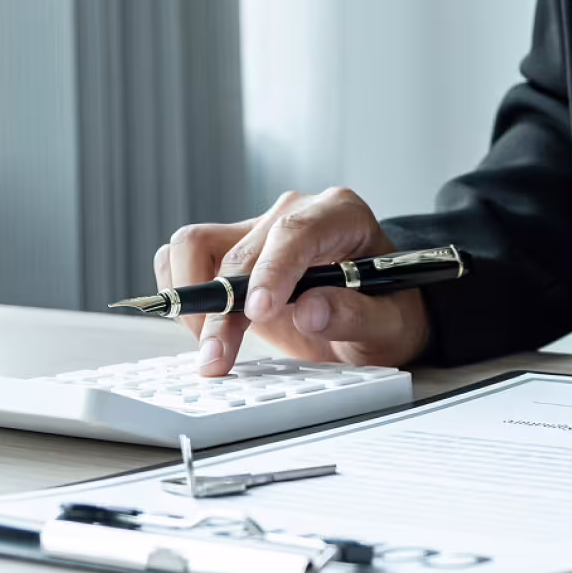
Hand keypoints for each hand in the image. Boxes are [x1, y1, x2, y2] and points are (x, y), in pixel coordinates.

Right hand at [154, 187, 429, 376]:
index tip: (259, 311)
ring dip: (195, 301)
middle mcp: (294, 213)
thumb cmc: (387, 311)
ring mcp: (258, 228)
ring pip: (196, 246)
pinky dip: (184, 293)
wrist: (376, 315)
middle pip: (241, 250)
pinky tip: (207, 330)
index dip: (273, 271)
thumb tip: (311, 310)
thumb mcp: (389, 325)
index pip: (296, 231)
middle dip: (225, 310)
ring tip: (213, 349)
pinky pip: (182, 257)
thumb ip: (357, 316)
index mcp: (341, 216)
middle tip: (219, 359)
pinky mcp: (230, 248)